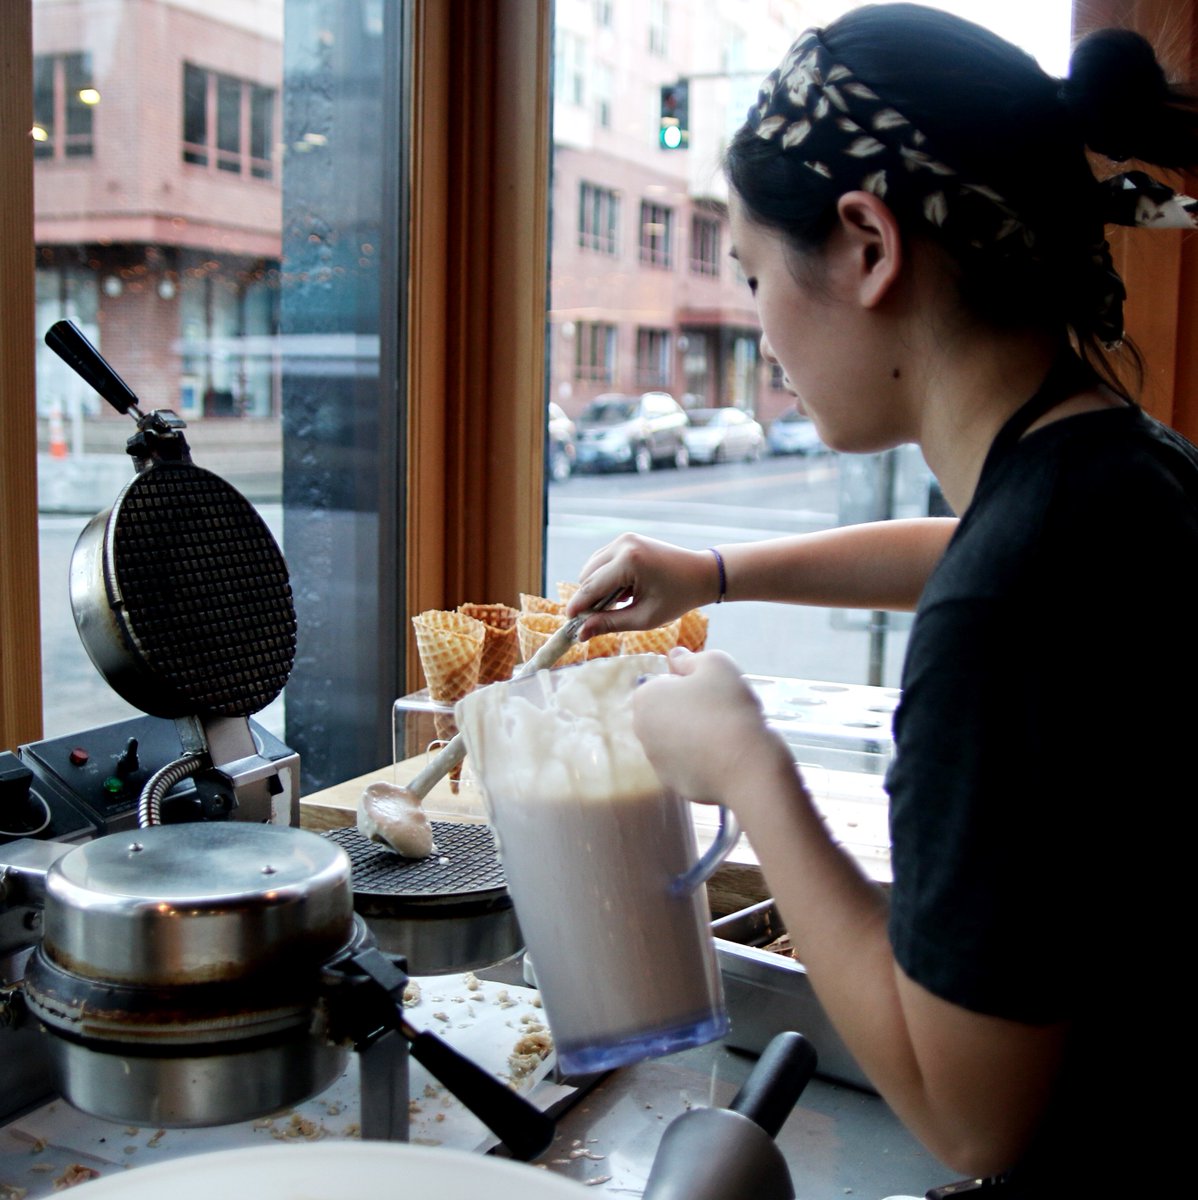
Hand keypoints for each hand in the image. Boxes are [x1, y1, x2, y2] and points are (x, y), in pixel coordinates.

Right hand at [566, 534, 718, 638]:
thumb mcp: (644, 617)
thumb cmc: (678, 598)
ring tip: (615, 606)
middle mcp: (623, 544)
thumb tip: (581, 632)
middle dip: (587, 598)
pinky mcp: (626, 540)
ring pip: (591, 567)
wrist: (701, 574)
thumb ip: (610, 623)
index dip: (578, 607)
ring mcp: (624, 539)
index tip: (569, 625)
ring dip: (595, 588)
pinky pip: (602, 561)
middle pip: (587, 576)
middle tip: (596, 620)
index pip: (591, 586)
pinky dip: (604, 578)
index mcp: (629, 561)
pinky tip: (621, 593)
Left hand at [632, 648, 786, 805]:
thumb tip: (674, 656)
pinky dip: (700, 761)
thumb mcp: (716, 664)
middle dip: (688, 711)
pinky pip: (687, 765)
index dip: (690, 684)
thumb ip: (690, 658)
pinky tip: (722, 759)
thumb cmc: (728, 706)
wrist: (747, 764)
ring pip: (676, 740)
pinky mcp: (674, 784)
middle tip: (720, 712)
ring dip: (693, 736)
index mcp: (645, 699)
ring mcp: (656, 761)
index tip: (712, 692)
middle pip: (667, 713)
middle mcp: (642, 731)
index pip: (664, 684)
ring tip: (724, 737)